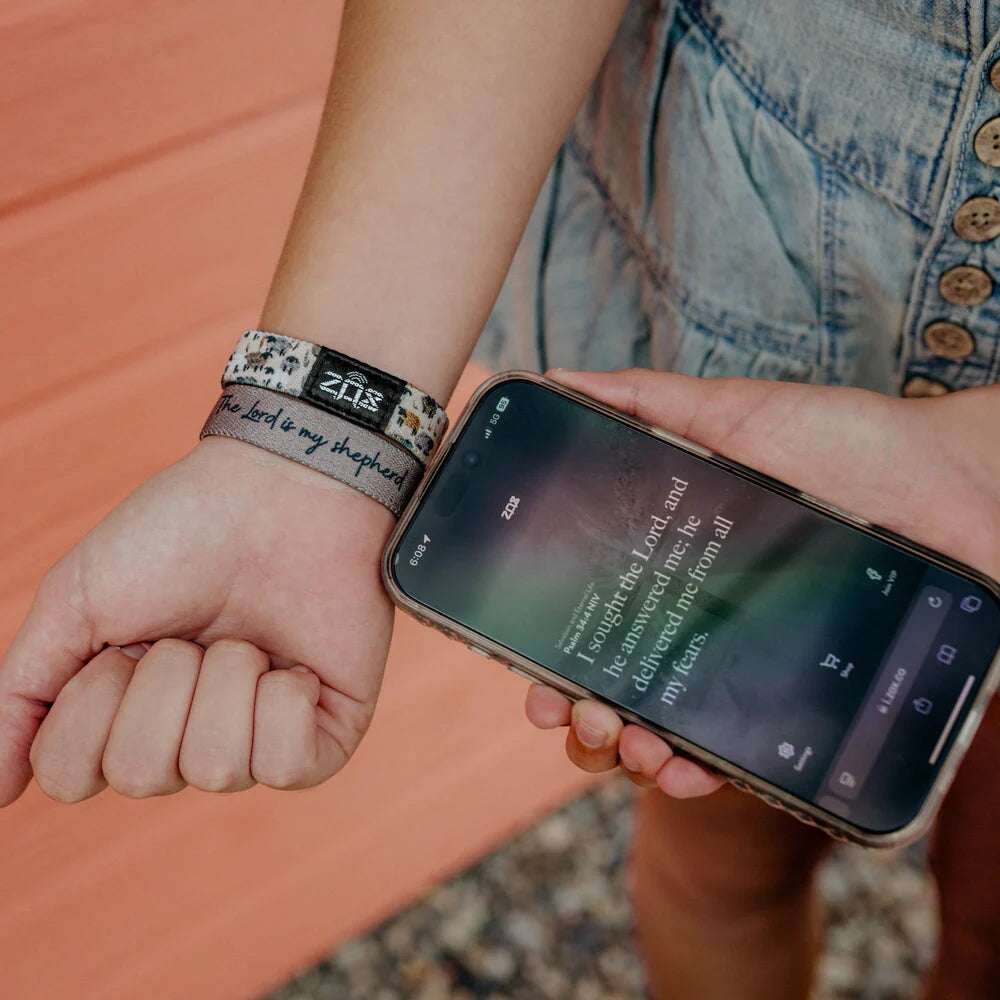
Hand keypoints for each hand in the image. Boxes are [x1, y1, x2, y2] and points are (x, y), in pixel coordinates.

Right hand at [0, 436, 396, 804]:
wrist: (281, 490)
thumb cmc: (179, 534)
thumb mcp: (77, 602)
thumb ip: (21, 696)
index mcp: (123, 715)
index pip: (72, 776)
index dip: (92, 702)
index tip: (126, 640)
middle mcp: (186, 739)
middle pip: (143, 776)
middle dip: (164, 680)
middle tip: (193, 630)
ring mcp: (257, 741)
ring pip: (215, 769)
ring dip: (225, 678)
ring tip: (246, 635)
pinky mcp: (324, 738)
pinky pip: (286, 766)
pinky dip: (283, 702)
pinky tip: (293, 665)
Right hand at [525, 368, 999, 797]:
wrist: (955, 481)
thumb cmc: (849, 443)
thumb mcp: (737, 412)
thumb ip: (647, 400)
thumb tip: (556, 380)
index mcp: (675, 565)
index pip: (594, 619)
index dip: (549, 651)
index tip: (526, 668)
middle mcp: (701, 621)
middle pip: (614, 685)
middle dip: (578, 713)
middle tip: (570, 708)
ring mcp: (746, 662)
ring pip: (664, 728)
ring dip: (627, 750)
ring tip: (624, 739)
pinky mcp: (800, 698)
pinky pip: (738, 754)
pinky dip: (698, 771)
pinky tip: (679, 766)